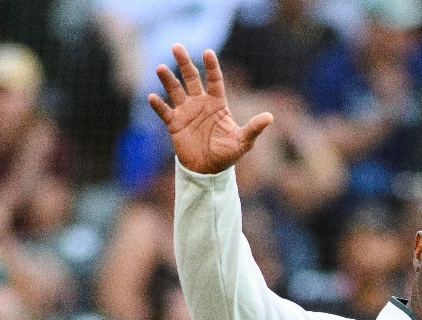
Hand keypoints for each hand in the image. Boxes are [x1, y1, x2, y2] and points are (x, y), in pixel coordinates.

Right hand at [147, 46, 272, 176]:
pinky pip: (164, 112)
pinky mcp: (174, 124)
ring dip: (168, 79)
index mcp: (217, 103)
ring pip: (175, 91)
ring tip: (160, 67)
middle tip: (176, 47)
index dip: (211, 66)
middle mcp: (200, 103)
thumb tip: (270, 117)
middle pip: (191, 78)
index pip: (214, 79)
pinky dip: (158, 105)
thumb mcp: (242, 142)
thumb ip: (253, 128)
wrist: (208, 171)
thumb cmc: (227, 154)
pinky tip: (152, 97)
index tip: (207, 52)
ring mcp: (186, 112)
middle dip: (184, 63)